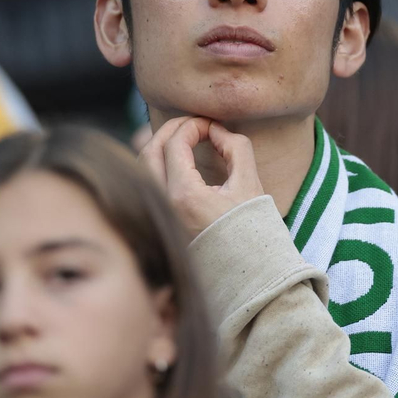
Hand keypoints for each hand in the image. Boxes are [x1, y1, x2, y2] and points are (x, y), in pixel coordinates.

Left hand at [139, 117, 264, 237]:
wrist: (249, 274)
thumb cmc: (253, 231)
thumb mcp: (250, 184)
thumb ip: (235, 147)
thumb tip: (216, 130)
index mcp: (184, 196)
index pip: (175, 144)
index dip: (192, 126)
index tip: (210, 124)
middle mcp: (164, 205)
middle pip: (150, 151)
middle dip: (170, 130)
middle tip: (192, 123)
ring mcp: (160, 215)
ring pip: (143, 168)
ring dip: (161, 146)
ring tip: (184, 137)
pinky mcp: (161, 222)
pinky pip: (149, 184)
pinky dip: (158, 165)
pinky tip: (177, 160)